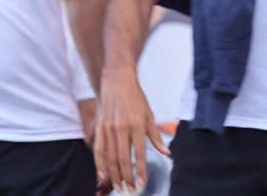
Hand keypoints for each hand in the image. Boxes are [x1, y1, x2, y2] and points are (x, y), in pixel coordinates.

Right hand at [93, 71, 168, 193]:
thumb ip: (156, 137)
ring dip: (114, 174)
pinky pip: (98, 149)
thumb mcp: (149, 116)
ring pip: (110, 157)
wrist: (118, 81)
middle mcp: (122, 128)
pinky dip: (100, 164)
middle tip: (129, 189)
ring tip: (118, 186)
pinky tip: (102, 174)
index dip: (140, 171)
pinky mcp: (100, 127)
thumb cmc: (136, 99)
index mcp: (137, 126)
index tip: (142, 183)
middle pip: (123, 159)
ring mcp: (109, 128)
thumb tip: (167, 153)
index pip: (139, 154)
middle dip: (126, 177)